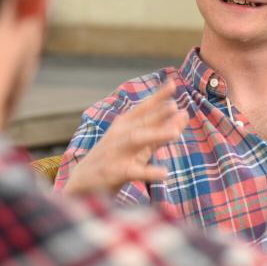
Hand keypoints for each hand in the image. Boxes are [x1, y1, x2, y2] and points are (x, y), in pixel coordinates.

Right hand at [62, 82, 186, 195]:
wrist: (83, 181)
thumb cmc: (114, 159)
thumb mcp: (136, 144)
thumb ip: (159, 131)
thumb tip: (184, 114)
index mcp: (123, 125)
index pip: (142, 108)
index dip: (157, 97)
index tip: (172, 84)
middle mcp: (119, 135)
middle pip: (141, 122)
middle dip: (157, 114)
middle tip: (174, 106)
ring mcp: (115, 153)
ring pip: (136, 140)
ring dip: (155, 135)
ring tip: (175, 133)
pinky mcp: (113, 173)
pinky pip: (132, 171)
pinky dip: (148, 172)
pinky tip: (164, 173)